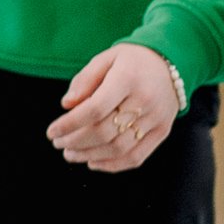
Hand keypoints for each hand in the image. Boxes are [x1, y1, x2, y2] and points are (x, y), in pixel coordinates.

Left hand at [47, 44, 178, 173]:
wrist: (171, 62)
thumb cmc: (133, 60)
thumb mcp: (106, 58)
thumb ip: (84, 80)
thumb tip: (67, 105)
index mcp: (128, 78)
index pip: (95, 109)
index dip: (70, 124)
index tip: (52, 131)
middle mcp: (144, 100)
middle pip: (105, 132)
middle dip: (75, 142)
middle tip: (58, 143)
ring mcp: (156, 118)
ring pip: (118, 148)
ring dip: (89, 155)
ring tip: (70, 154)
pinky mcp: (162, 132)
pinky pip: (136, 157)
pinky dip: (112, 165)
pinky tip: (93, 162)